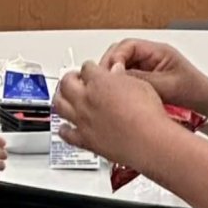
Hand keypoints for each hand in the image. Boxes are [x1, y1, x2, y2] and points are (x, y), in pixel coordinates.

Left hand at [52, 61, 170, 165]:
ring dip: (60, 98)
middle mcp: (86, 99)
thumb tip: (116, 73)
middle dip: (69, 78)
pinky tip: (64, 127)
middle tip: (73, 78)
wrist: (148, 140)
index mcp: (99, 82)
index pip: (87, 68)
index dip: (89, 67)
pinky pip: (66, 133)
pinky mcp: (84, 139)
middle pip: (67, 83)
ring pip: (59, 105)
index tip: (90, 69)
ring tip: (62, 96)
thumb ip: (123, 78)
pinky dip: (63, 129)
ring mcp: (82, 119)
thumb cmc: (147, 114)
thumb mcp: (140, 85)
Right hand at [98, 39, 207, 111]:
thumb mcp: (167, 87)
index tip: (112, 73)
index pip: (126, 45)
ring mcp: (149, 69)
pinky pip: (128, 80)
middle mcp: (151, 57)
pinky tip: (121, 98)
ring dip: (115, 78)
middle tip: (105, 83)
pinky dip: (122, 87)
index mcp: (158, 51)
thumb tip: (117, 78)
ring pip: (122, 68)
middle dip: (110, 67)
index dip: (115, 58)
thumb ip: (141, 81)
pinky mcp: (148, 81)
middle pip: (120, 54)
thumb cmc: (196, 92)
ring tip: (112, 92)